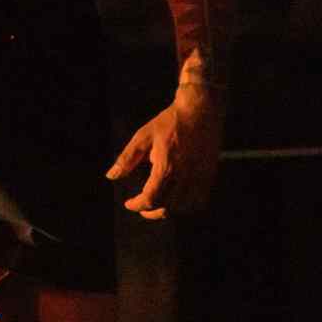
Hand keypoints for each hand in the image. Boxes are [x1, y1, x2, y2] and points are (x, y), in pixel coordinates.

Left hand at [104, 85, 224, 220]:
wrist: (201, 109)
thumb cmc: (170, 121)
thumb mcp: (143, 136)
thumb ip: (127, 158)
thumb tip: (111, 176)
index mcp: (167, 166)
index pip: (151, 198)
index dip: (138, 206)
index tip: (129, 204)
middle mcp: (185, 176)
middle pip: (167, 208)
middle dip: (151, 211)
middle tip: (142, 206)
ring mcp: (200, 177)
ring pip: (185, 208)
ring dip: (169, 210)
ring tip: (159, 203)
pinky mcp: (210, 174)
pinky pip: (199, 201)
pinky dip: (187, 206)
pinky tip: (177, 199)